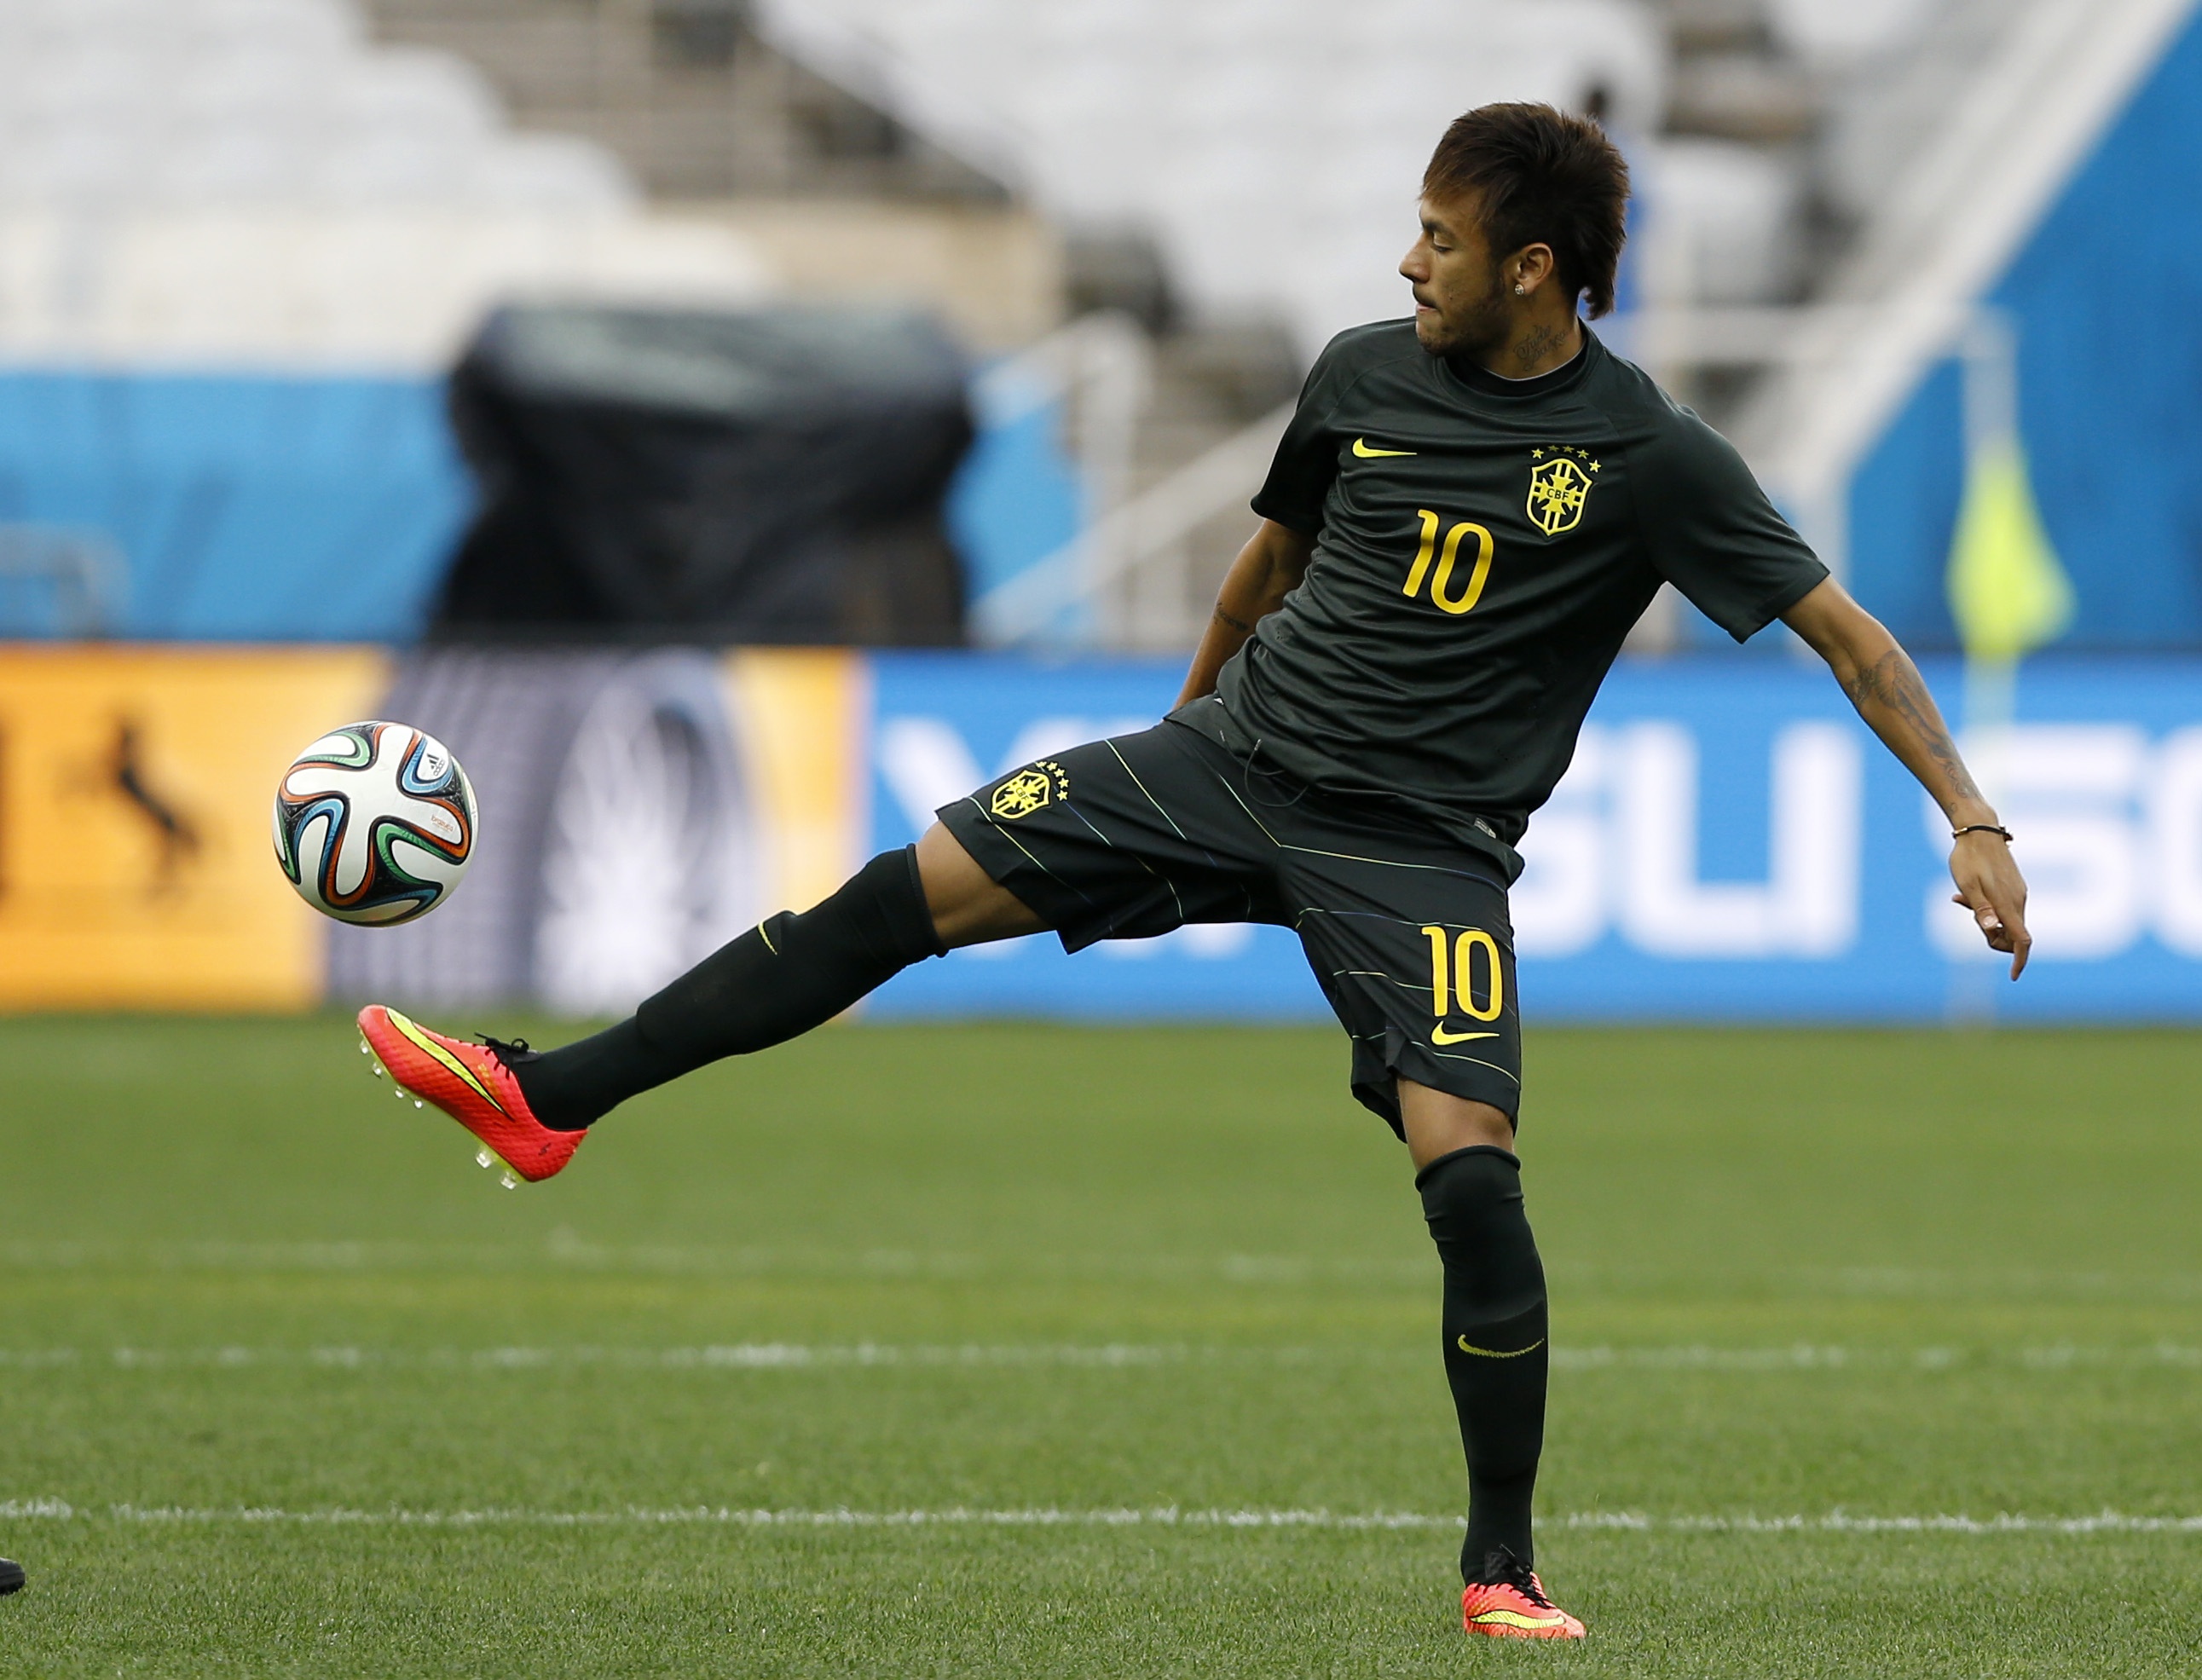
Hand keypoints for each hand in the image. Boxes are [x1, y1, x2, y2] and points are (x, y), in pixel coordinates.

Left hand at [1950, 831, 2030, 978]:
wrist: (1979, 830)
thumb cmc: (1968, 859)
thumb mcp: (1967, 884)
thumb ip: (1979, 908)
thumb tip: (1990, 929)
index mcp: (2008, 904)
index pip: (2022, 940)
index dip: (2019, 960)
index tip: (2013, 977)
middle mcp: (2019, 900)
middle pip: (2012, 935)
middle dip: (1991, 936)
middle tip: (1967, 913)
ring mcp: (2019, 893)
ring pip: (2007, 921)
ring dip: (1986, 920)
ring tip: (1961, 898)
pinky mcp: (2015, 886)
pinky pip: (2005, 908)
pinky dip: (1989, 910)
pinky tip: (1964, 896)